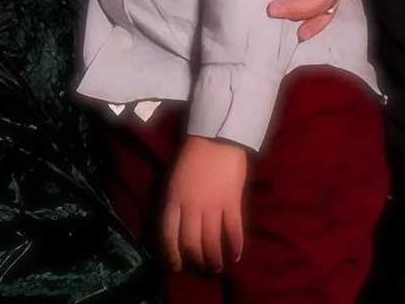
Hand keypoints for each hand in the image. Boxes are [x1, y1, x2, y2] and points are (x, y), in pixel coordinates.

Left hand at [162, 135, 248, 273]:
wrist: (217, 137)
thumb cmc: (192, 156)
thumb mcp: (173, 179)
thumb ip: (174, 203)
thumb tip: (175, 227)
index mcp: (173, 200)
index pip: (168, 235)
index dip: (172, 254)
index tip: (175, 266)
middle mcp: (190, 207)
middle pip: (190, 243)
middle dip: (195, 260)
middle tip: (200, 267)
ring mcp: (212, 206)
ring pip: (211, 242)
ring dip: (214, 259)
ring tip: (217, 267)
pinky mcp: (232, 203)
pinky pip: (233, 231)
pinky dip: (235, 247)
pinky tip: (235, 256)